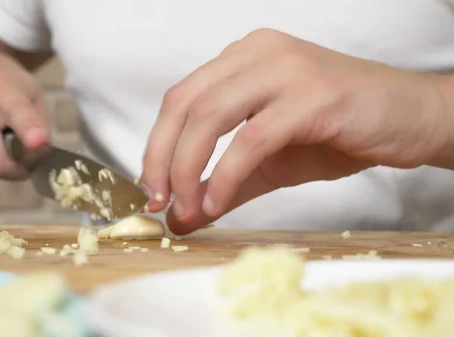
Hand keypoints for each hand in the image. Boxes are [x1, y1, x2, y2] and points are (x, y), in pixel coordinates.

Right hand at [0, 50, 49, 179]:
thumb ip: (41, 126)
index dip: (29, 131)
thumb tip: (39, 157)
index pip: (18, 114)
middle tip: (25, 163)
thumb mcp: (34, 93)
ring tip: (4, 145)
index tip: (39, 141)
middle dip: (14, 172)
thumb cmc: (7, 84)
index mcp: (5, 92)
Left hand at [142, 29, 453, 233]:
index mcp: (242, 60)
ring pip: (210, 116)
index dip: (156, 146)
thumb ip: (224, 184)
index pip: (179, 99)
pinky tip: (217, 202)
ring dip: (188, 168)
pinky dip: (227, 174)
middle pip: (184, 104)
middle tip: (159, 202)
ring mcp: (286, 69)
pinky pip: (252, 137)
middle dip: (162, 159)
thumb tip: (180, 215)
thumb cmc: (339, 133)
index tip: (151, 191)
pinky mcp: (313, 94)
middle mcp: (258, 53)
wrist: (410, 120)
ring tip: (185, 208)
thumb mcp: (268, 162)